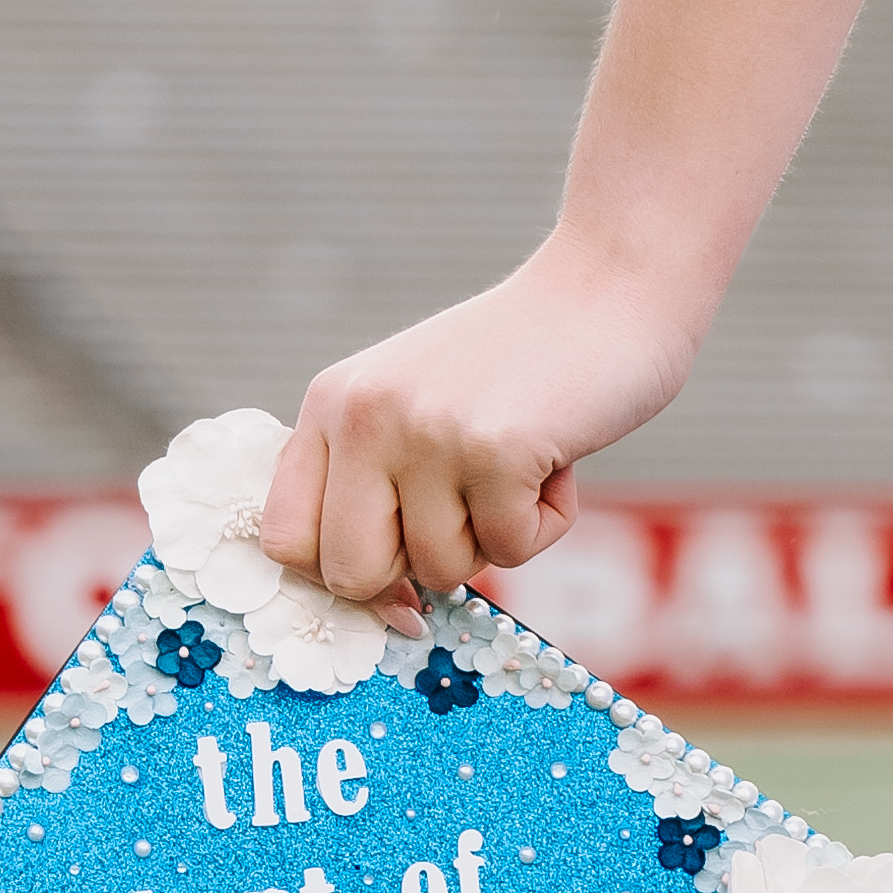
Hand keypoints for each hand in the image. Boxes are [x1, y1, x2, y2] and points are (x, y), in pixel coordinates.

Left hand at [261, 240, 702, 611]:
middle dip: (414, 574)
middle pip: (351, 574)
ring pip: (440, 570)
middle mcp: (363, 417)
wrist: (608, 288)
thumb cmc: (520, 365)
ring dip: (496, 538)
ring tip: (520, 467)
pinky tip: (557, 459)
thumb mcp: (415, 404)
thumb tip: (383, 603)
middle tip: (466, 520)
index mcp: (331, 405)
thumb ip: (377, 482)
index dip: (340, 575)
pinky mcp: (495, 450)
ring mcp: (426, 433)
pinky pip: (511, 550)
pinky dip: (547, 523)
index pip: (284, 538)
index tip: (395, 574)